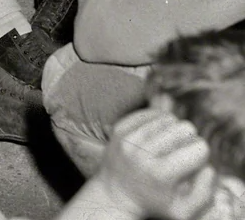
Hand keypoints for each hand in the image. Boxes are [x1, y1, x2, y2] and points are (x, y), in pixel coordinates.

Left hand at [96, 108, 216, 219]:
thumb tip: (208, 167)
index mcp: (161, 173)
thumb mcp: (183, 211)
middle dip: (189, 139)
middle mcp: (142, 153)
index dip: (201, 154)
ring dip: (173, 130)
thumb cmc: (155, 202)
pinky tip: (157, 135)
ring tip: (168, 145)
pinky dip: (158, 121)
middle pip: (185, 127)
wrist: (115, 194)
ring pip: (168, 118)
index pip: (199, 147)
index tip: (192, 163)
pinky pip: (150, 113)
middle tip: (181, 151)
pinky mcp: (119, 129)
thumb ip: (204, 193)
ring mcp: (128, 138)